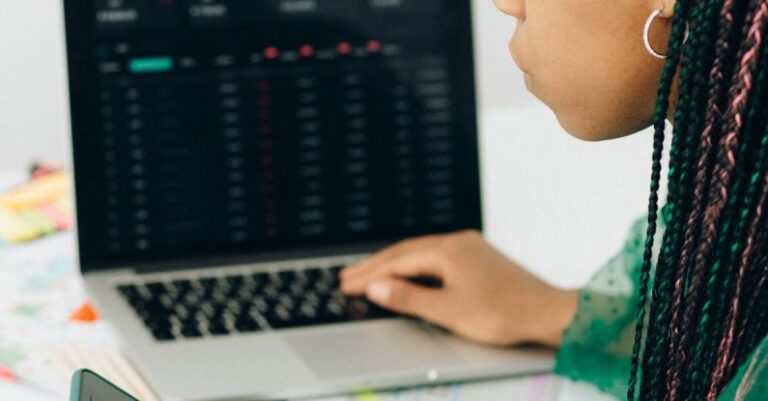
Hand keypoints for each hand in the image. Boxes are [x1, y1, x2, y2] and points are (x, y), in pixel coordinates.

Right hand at [341, 230, 577, 346]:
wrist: (546, 312)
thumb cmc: (503, 312)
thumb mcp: (448, 310)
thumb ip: (409, 298)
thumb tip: (377, 287)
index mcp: (447, 251)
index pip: (396, 262)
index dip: (369, 275)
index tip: (347, 285)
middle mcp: (457, 242)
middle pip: (406, 252)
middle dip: (375, 266)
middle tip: (348, 276)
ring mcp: (469, 248)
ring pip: (421, 253)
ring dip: (394, 264)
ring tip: (372, 274)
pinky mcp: (479, 257)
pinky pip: (437, 256)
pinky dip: (416, 266)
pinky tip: (411, 273)